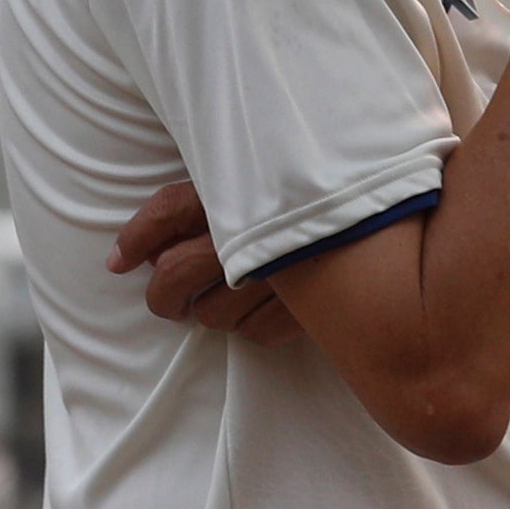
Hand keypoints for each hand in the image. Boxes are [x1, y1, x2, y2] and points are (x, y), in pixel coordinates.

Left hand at [108, 175, 302, 345]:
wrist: (393, 206)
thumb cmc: (311, 181)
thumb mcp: (258, 173)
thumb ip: (204, 196)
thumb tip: (131, 249)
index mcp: (237, 187)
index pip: (166, 211)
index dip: (134, 238)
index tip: (116, 262)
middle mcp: (251, 232)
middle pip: (175, 276)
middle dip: (161, 296)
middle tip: (166, 300)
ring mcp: (278, 275)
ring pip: (213, 315)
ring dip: (210, 313)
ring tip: (225, 298)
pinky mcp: (308, 309)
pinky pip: (258, 335)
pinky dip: (253, 327)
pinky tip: (263, 308)